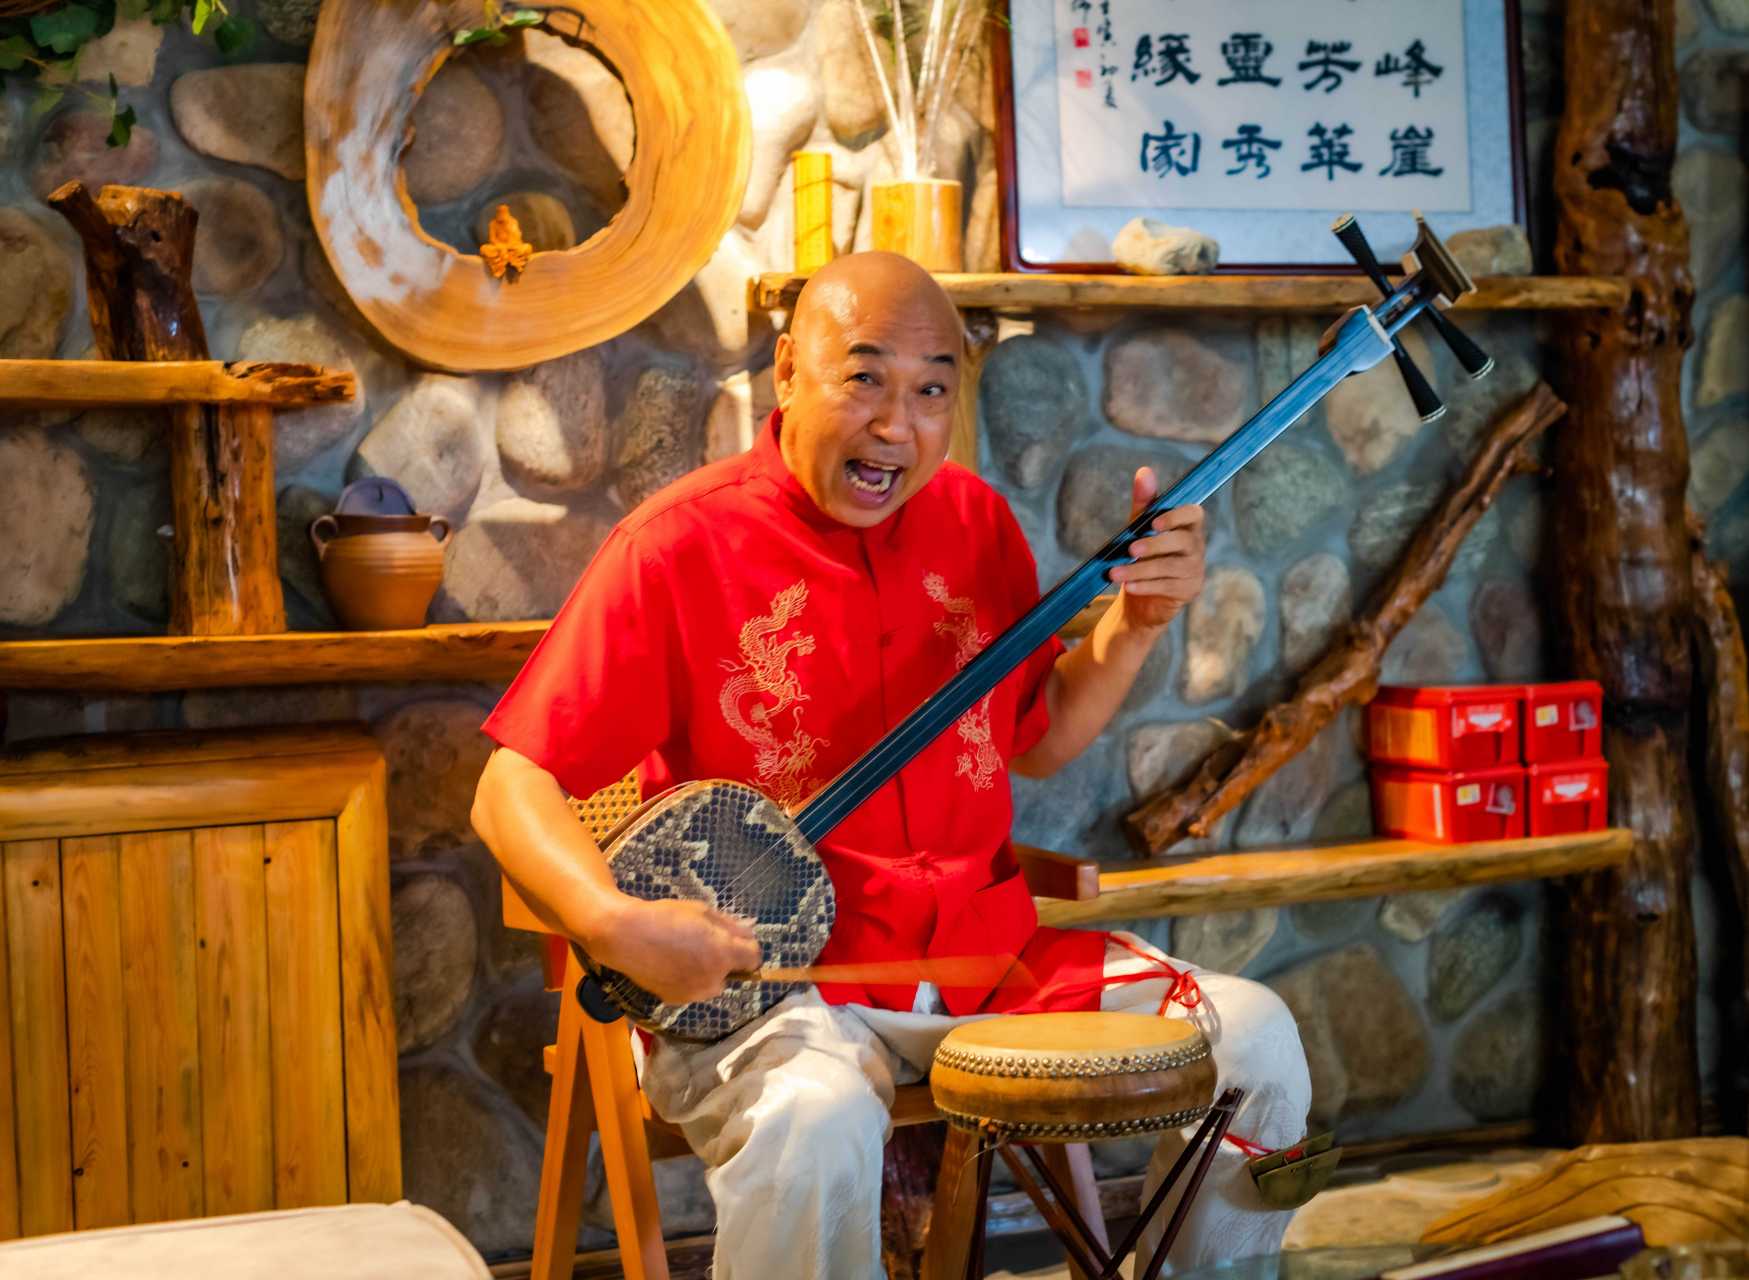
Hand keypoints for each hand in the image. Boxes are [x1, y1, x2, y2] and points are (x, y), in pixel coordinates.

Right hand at [589, 896, 761, 1005]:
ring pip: (713, 983)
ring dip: (708, 971)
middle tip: (703, 942)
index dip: (747, 947)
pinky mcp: (676, 1000)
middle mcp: (714, 979)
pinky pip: (693, 989)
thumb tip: (749, 933)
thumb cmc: (665, 917)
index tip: (735, 939)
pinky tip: (670, 964)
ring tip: (684, 953)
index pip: (754, 958)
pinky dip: (688, 979)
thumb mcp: (702, 912)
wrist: (626, 937)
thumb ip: (730, 925)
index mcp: (723, 955)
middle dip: (725, 960)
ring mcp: (694, 993)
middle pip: (733, 973)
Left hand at [1106, 468, 1204, 631]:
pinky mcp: (1188, 590)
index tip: (1155, 523)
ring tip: (1114, 573)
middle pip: (1183, 541)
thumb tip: (1144, 471)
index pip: (1195, 513)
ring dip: (1141, 569)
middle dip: (1154, 545)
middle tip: (1130, 549)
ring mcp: (1195, 570)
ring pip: (1171, 567)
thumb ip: (1144, 502)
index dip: (1177, 516)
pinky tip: (1128, 586)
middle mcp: (1196, 547)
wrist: (1143, 597)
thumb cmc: (1144, 555)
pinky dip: (1145, 586)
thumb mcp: (1140, 527)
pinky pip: (1167, 586)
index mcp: (1188, 526)